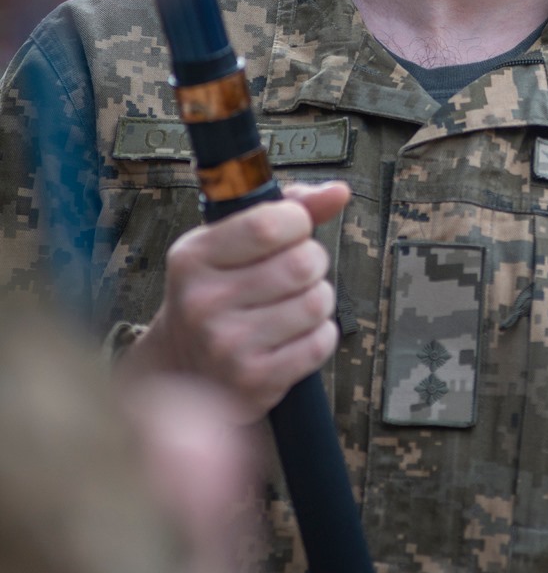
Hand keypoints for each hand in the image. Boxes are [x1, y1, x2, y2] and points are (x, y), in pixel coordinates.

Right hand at [125, 180, 349, 420]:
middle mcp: (204, 302)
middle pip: (302, 264)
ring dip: (318, 298)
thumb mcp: (230, 241)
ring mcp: (228, 346)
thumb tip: (339, 193)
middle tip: (296, 271)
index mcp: (193, 258)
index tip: (292, 229)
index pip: (268, 225)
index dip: (297, 222)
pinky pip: (321, 341)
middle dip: (312, 262)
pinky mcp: (256, 380)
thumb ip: (286, 208)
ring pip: (317, 303)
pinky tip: (295, 333)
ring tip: (294, 302)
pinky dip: (319, 333)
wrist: (184, 368)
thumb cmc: (218, 291)